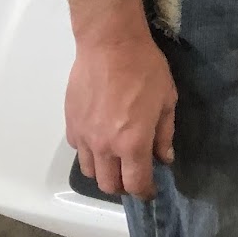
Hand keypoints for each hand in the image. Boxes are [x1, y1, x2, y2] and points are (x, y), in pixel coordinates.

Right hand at [66, 29, 176, 199]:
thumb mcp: (166, 99)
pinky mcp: (70, 125)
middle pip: (109, 185)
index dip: (145, 192)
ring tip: (116, 160)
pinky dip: (90, 153)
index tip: (151, 191)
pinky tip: (101, 139)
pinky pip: (79, 150)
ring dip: (105, 172)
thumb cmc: (145, 68)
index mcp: (132, 143)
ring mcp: (84, 137)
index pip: (136, 182)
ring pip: (90, 172)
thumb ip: (164, 133)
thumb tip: (164, 157)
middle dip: (124, 186)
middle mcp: (104, 147)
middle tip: (135, 175)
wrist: (109, 44)